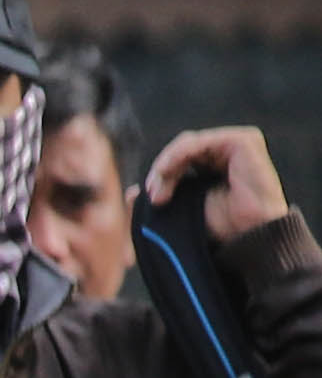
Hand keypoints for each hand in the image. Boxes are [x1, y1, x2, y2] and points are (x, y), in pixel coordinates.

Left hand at [147, 125, 289, 242]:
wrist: (246, 237)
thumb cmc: (220, 228)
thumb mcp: (180, 209)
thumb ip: (160, 196)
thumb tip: (131, 193)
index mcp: (214, 165)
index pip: (179, 158)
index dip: (161, 174)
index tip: (151, 200)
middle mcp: (226, 152)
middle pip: (180, 149)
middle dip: (161, 171)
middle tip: (152, 196)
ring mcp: (236, 144)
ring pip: (187, 144)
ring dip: (166, 166)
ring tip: (159, 193)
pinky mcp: (243, 141)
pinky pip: (201, 141)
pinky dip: (178, 155)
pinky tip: (166, 171)